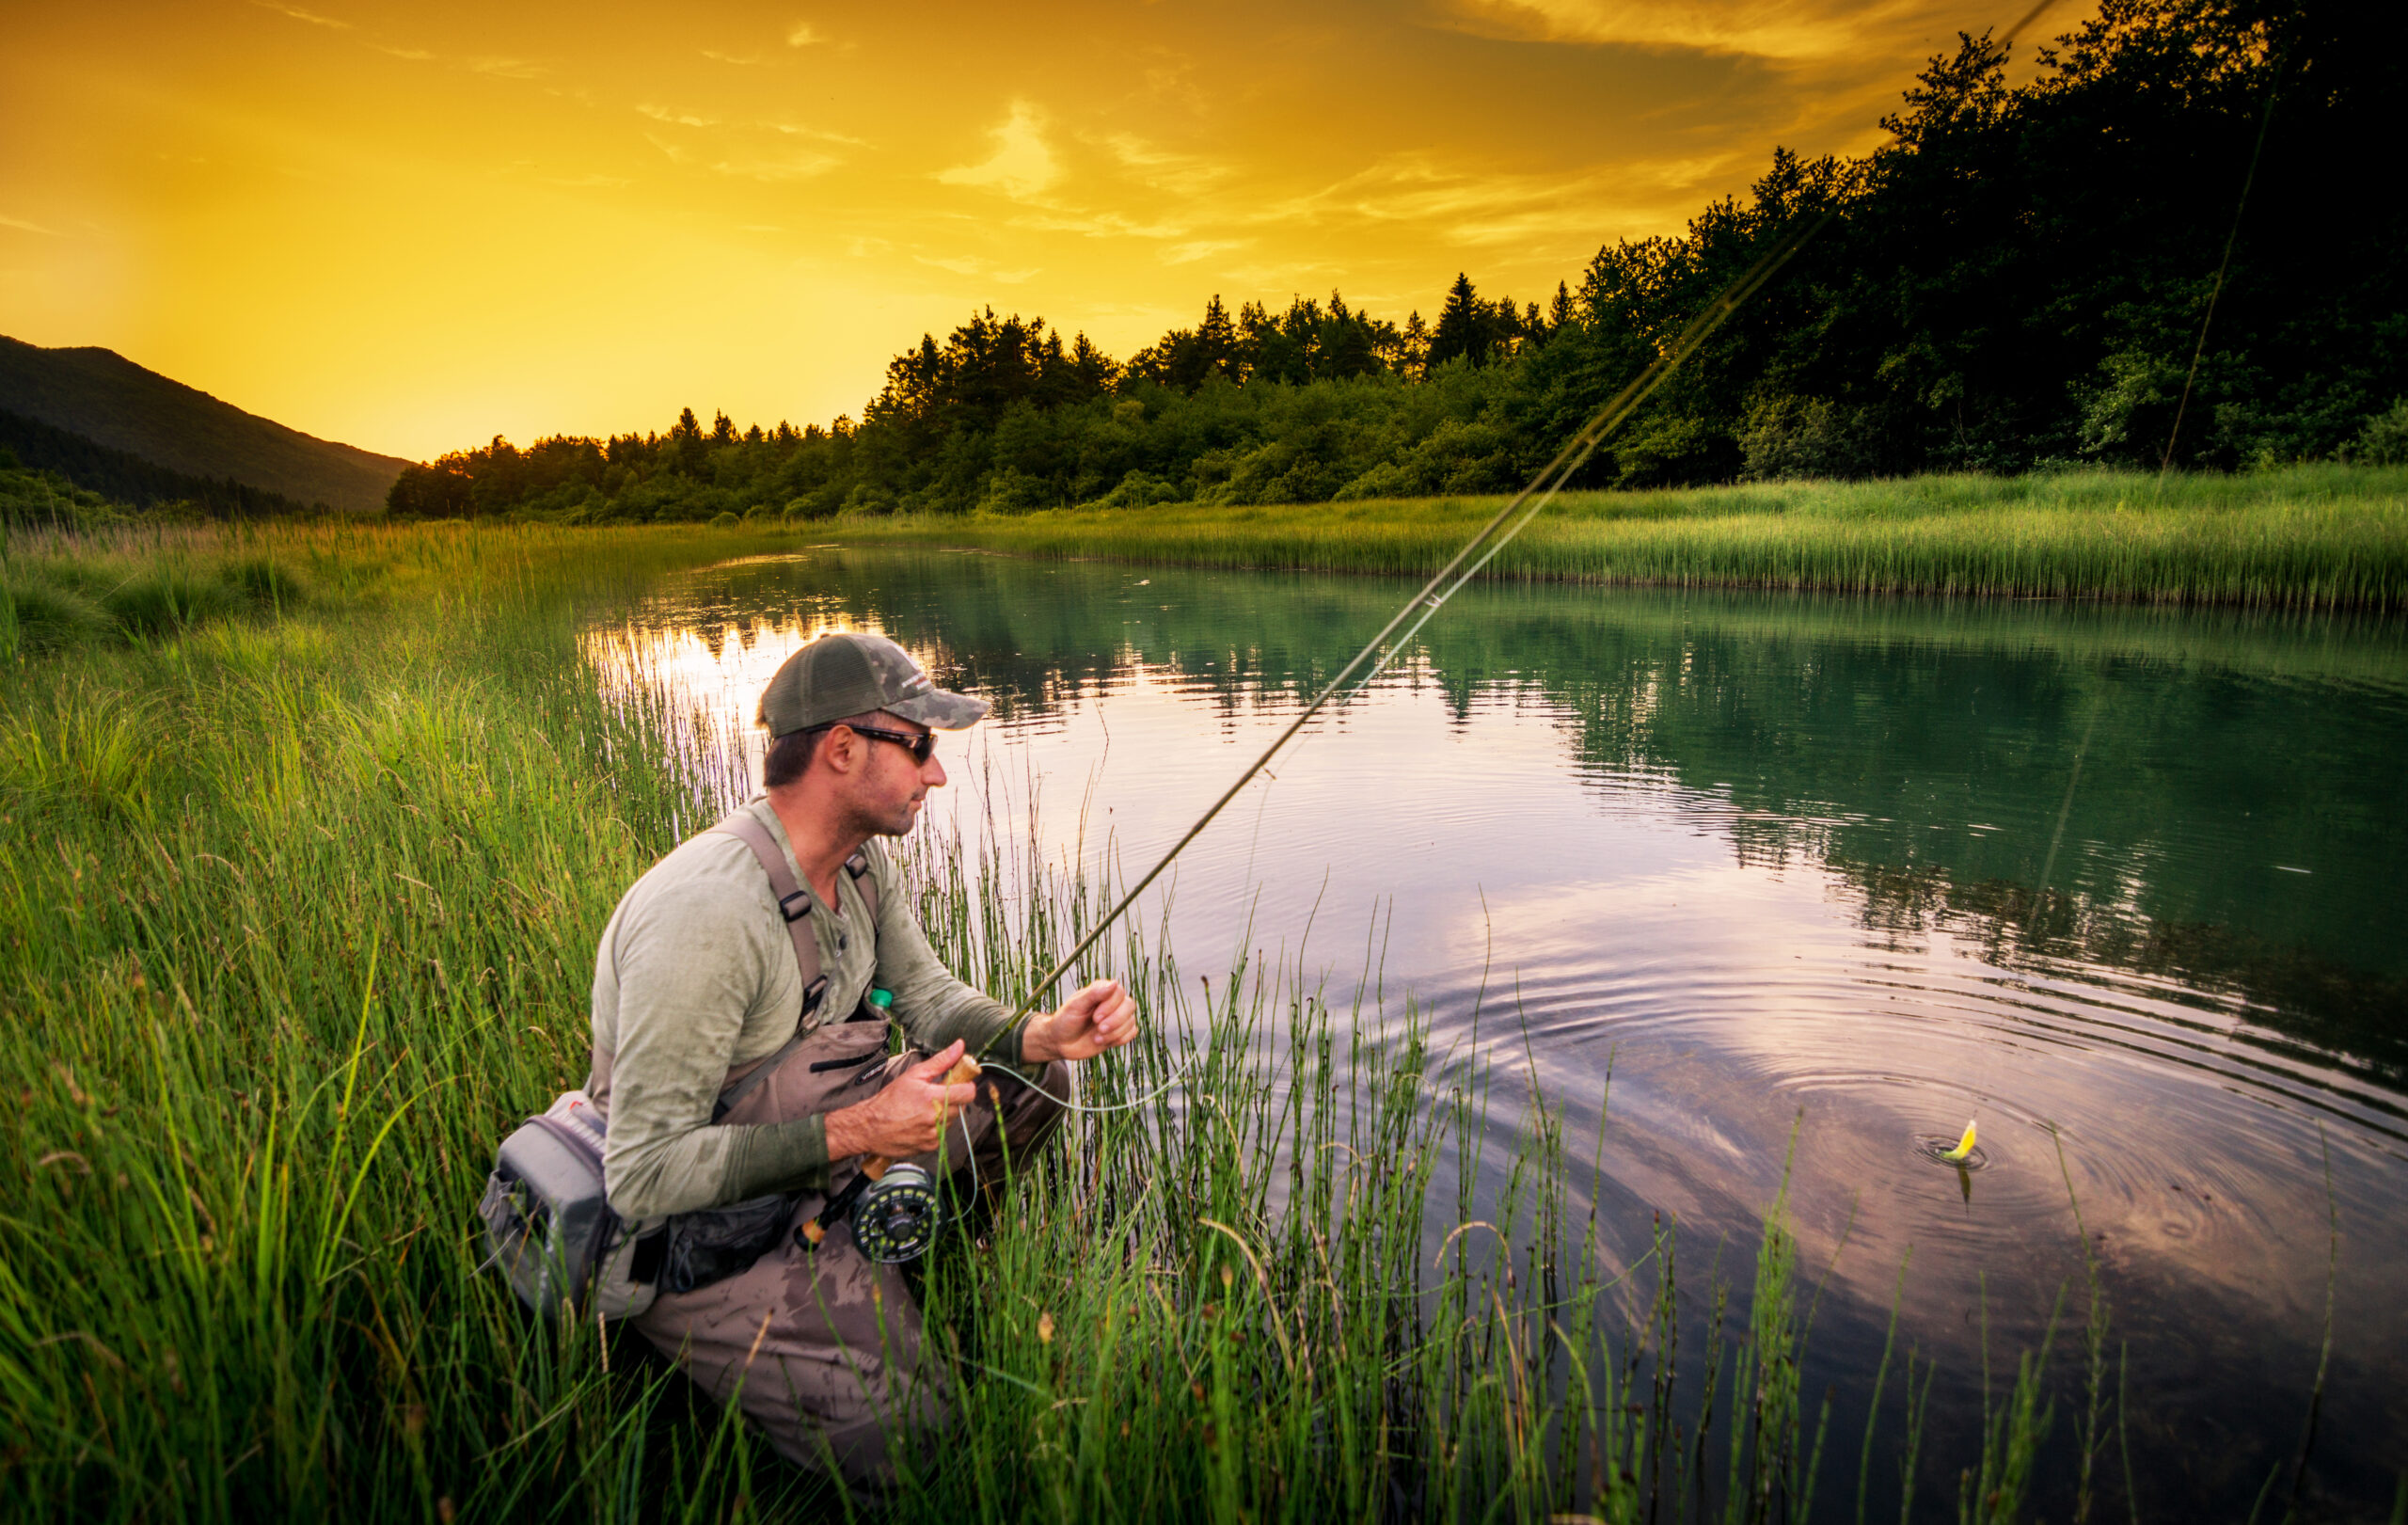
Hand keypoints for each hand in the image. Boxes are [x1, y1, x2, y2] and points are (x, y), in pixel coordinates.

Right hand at [824, 1041, 978, 1159]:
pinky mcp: (930, 1146)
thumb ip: (941, 1061)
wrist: (870, 1127)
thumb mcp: (914, 1075)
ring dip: (943, 1114)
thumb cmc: (889, 1100)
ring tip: (924, 1109)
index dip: (966, 1086)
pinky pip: (942, 1133)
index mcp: (933, 1098)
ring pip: (951, 1121)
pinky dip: (935, 1127)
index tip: (959, 1084)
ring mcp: (934, 1134)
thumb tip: (959, 1047)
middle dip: (951, 1099)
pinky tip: (921, 1122)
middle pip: (960, 1107)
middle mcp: (935, 1118)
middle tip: (934, 1095)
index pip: (968, 1093)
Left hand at [1022, 979, 1139, 1063]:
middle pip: (1129, 1006)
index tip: (1095, 1017)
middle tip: (1098, 1029)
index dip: (1111, 1006)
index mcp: (1101, 991)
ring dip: (1115, 1033)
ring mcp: (1117, 1018)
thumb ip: (1094, 993)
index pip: (1119, 992)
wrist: (1060, 1042)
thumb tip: (1115, 983)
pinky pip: (1132, 1033)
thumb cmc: (1065, 1020)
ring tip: (1096, 1038)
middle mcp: (1112, 1003)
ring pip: (1131, 1021)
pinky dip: (1120, 1039)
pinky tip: (1104, 1041)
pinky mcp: (1119, 1032)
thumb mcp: (1075, 1005)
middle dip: (1115, 1021)